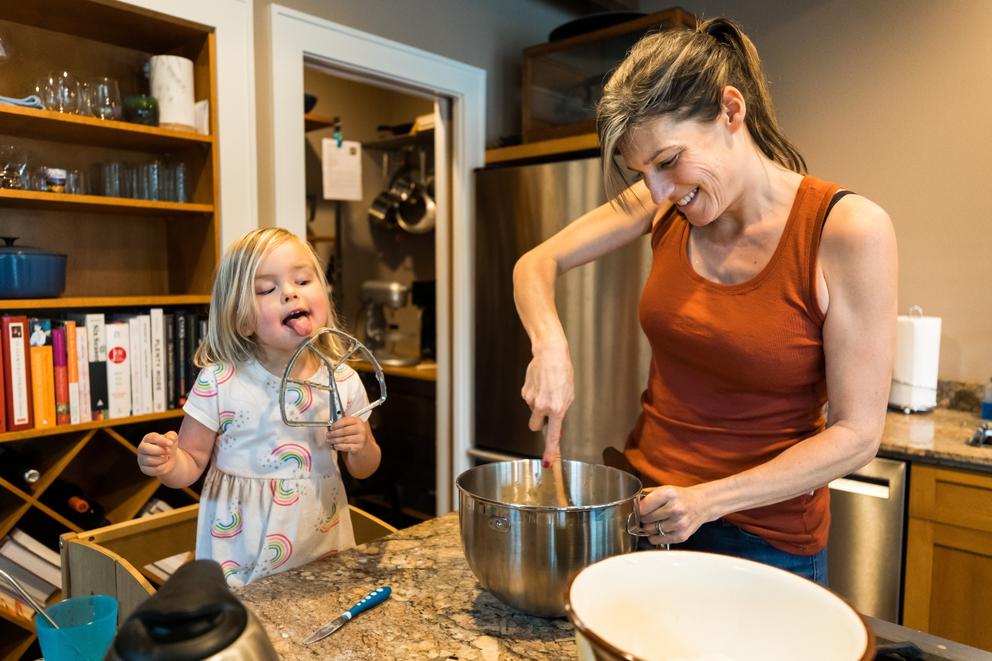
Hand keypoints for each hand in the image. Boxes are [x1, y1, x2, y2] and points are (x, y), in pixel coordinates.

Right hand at [137, 431, 177, 476]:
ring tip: (166, 458)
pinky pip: (152, 470)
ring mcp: (141, 459)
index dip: (162, 440)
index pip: (152, 437)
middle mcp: (142, 448)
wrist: (169, 459)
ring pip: (149, 460)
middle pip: (145, 448)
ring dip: (162, 460)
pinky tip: (164, 465)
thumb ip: (172, 436)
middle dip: (159, 450)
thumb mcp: (172, 440)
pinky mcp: (144, 469)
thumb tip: (171, 438)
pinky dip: (162, 468)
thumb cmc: (169, 447)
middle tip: (168, 452)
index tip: (171, 443)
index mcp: (148, 438)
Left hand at [326, 416, 371, 453]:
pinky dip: (339, 446)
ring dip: (335, 440)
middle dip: (334, 433)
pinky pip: (347, 447)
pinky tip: (335, 446)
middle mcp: (360, 429)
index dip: (337, 424)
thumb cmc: (353, 433)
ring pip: (345, 439)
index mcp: (357, 421)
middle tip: (328, 435)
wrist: (363, 442)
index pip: (346, 421)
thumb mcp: (350, 425)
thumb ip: (341, 424)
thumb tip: (331, 427)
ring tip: (329, 441)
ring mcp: (361, 438)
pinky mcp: (359, 446)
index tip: (331, 427)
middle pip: (345, 431)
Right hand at [520, 344, 573, 465]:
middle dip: (539, 423)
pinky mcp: (524, 392)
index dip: (550, 451)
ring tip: (547, 390)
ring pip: (532, 412)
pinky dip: (534, 396)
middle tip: (546, 412)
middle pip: (534, 427)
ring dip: (538, 406)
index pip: (552, 435)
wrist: (550, 354)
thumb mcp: (569, 395)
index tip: (547, 463)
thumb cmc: (563, 372)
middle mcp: (542, 406)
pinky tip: (541, 385)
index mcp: (557, 408)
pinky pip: (529, 401)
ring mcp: (531, 399)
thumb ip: (562, 413)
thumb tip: (556, 429)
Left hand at [638, 484, 712, 544]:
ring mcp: (679, 524)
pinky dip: (654, 536)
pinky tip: (660, 528)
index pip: (643, 506)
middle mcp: (675, 509)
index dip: (638, 509)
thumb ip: (647, 495)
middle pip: (645, 519)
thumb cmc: (681, 497)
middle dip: (643, 518)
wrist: (702, 504)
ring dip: (649, 527)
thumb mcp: (665, 489)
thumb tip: (631, 504)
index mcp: (669, 493)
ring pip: (650, 530)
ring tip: (656, 521)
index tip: (638, 509)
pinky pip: (656, 540)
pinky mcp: (681, 536)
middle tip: (648, 515)